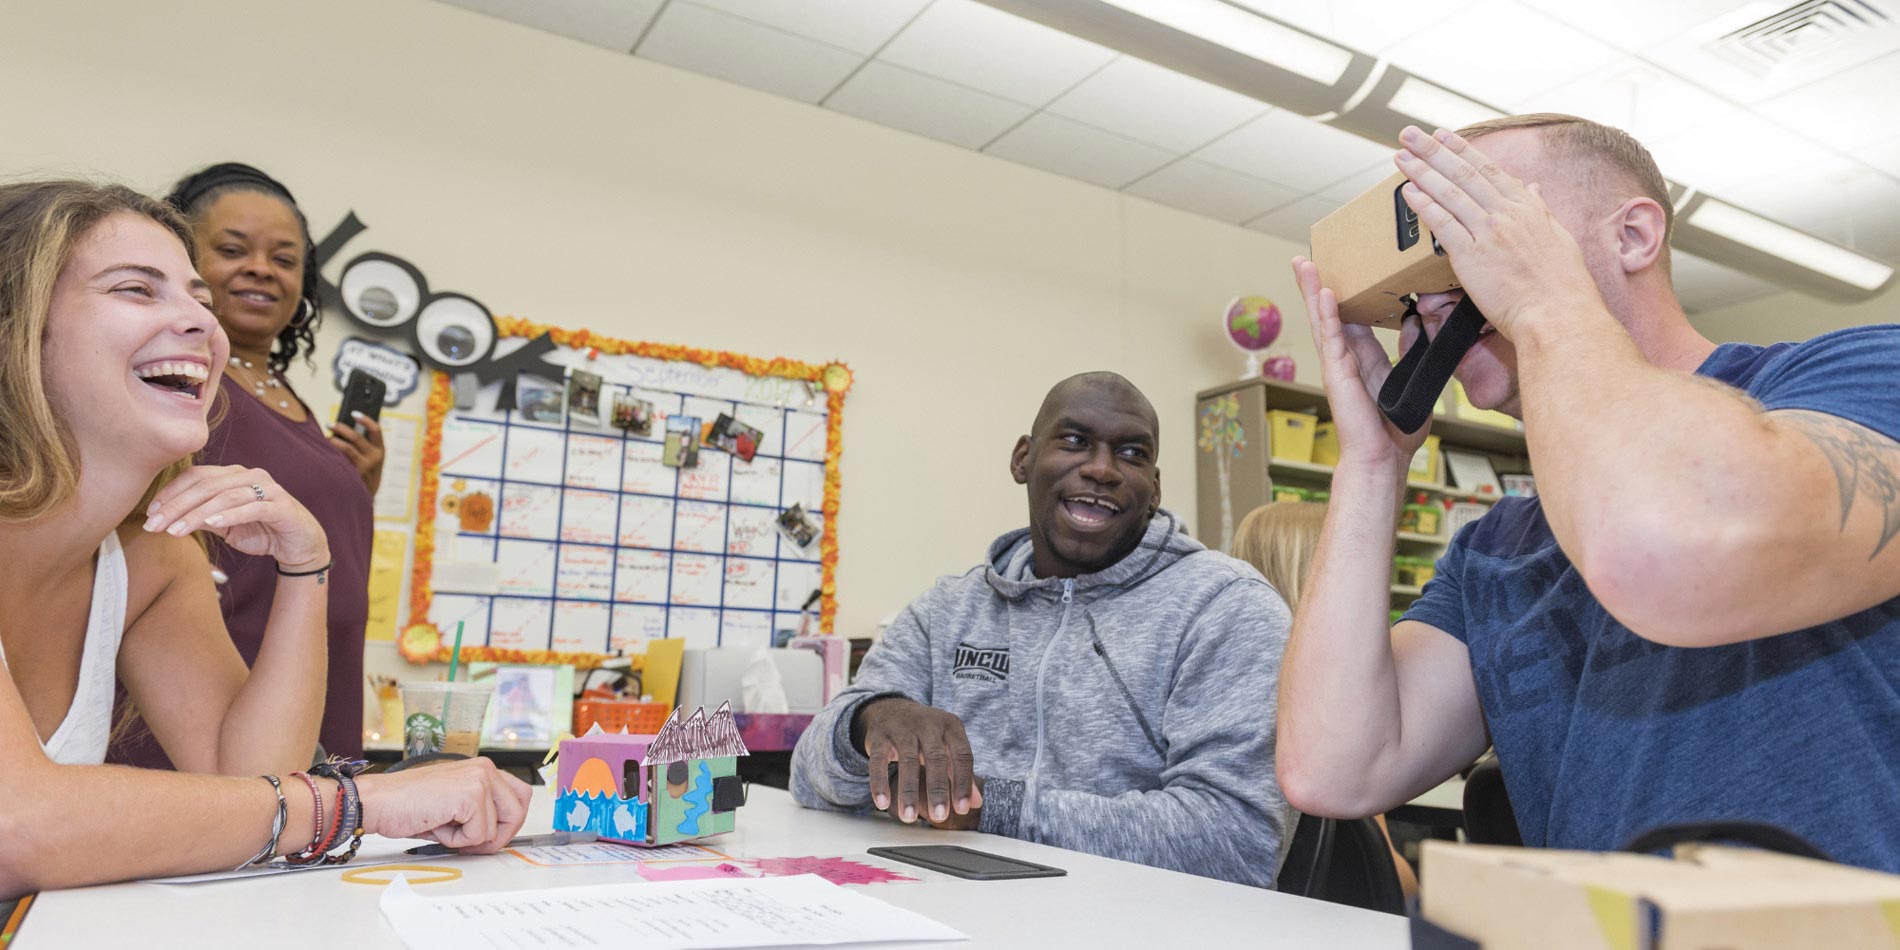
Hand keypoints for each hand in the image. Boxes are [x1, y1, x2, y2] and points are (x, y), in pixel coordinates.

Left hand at [143, 465, 328, 570]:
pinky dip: (229, 515)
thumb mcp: (225, 525)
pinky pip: (251, 508)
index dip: (171, 493)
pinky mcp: (281, 506)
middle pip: (206, 484)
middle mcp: (250, 475)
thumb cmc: (262, 531)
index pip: (196, 476)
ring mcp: (268, 489)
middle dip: (176, 506)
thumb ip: (202, 517)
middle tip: (154, 525)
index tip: (150, 513)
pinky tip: (210, 524)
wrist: (302, 545)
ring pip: (224, 496)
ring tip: (174, 531)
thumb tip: (167, 517)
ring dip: (195, 514)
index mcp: (234, 475)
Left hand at [328, 413, 385, 494]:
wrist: (364, 501)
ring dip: (332, 441)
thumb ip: (363, 447)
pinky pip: (337, 460)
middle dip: (340, 428)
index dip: (365, 419)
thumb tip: (342, 429)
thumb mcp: (372, 462)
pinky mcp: (351, 475)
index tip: (353, 413)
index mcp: (381, 451)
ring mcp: (363, 468)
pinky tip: (323, 452)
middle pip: (355, 437)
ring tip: (324, 439)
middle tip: (329, 424)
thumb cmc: (365, 475)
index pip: (376, 429)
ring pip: (344, 448)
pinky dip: (329, 454)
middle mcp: (374, 459)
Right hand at [356, 758, 531, 853]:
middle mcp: (485, 770)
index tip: (491, 837)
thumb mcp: (454, 805)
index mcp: (482, 769)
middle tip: (471, 843)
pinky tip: (437, 826)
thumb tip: (501, 835)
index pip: (520, 796)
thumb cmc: (408, 805)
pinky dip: (458, 841)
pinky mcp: (471, 796)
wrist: (378, 802)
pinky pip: (480, 835)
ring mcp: (480, 780)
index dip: (509, 822)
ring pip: (499, 828)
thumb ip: (481, 812)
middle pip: (518, 811)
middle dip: (499, 836)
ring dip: (472, 840)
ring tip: (445, 827)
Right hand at [859, 698, 981, 824]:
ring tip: (909, 817)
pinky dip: (880, 783)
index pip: (962, 755)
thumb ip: (961, 773)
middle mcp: (928, 724)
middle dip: (937, 790)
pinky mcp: (879, 736)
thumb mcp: (947, 746)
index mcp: (951, 726)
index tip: (961, 809)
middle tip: (939, 816)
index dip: (963, 783)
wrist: (892, 710)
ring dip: (909, 791)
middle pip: (936, 758)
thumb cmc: (926, 734)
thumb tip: (976, 803)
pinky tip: (883, 803)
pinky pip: (878, 761)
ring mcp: (902, 728)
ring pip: (907, 761)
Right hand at [1290, 256, 1429, 472]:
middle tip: (1307, 258)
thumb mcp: (1413, 378)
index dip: (1347, 295)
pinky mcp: (1337, 373)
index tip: (1343, 271)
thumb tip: (1415, 319)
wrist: (1383, 459)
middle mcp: (1346, 358)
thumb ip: (1414, 349)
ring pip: (1323, 319)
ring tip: (1303, 264)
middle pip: (1328, 313)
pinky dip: (1328, 314)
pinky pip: (1331, 338)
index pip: (1353, 319)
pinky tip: (1325, 293)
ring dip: (1313, 291)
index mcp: (1365, 359)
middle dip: (1318, 285)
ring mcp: (1338, 365)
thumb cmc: (1396, 430)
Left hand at [1392, 126, 1598, 338]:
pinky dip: (1424, 205)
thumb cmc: (1563, 287)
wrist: (1559, 315)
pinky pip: (1443, 225)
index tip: (1443, 135)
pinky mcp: (1472, 257)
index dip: (1462, 150)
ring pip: (1450, 193)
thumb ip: (1541, 210)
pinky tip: (1409, 192)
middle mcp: (1507, 215)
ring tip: (1402, 155)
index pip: (1488, 170)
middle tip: (1410, 133)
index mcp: (1528, 209)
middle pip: (1463, 174)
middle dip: (1433, 150)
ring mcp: (1489, 233)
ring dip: (1422, 171)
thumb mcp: (1559, 238)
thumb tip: (1533, 189)